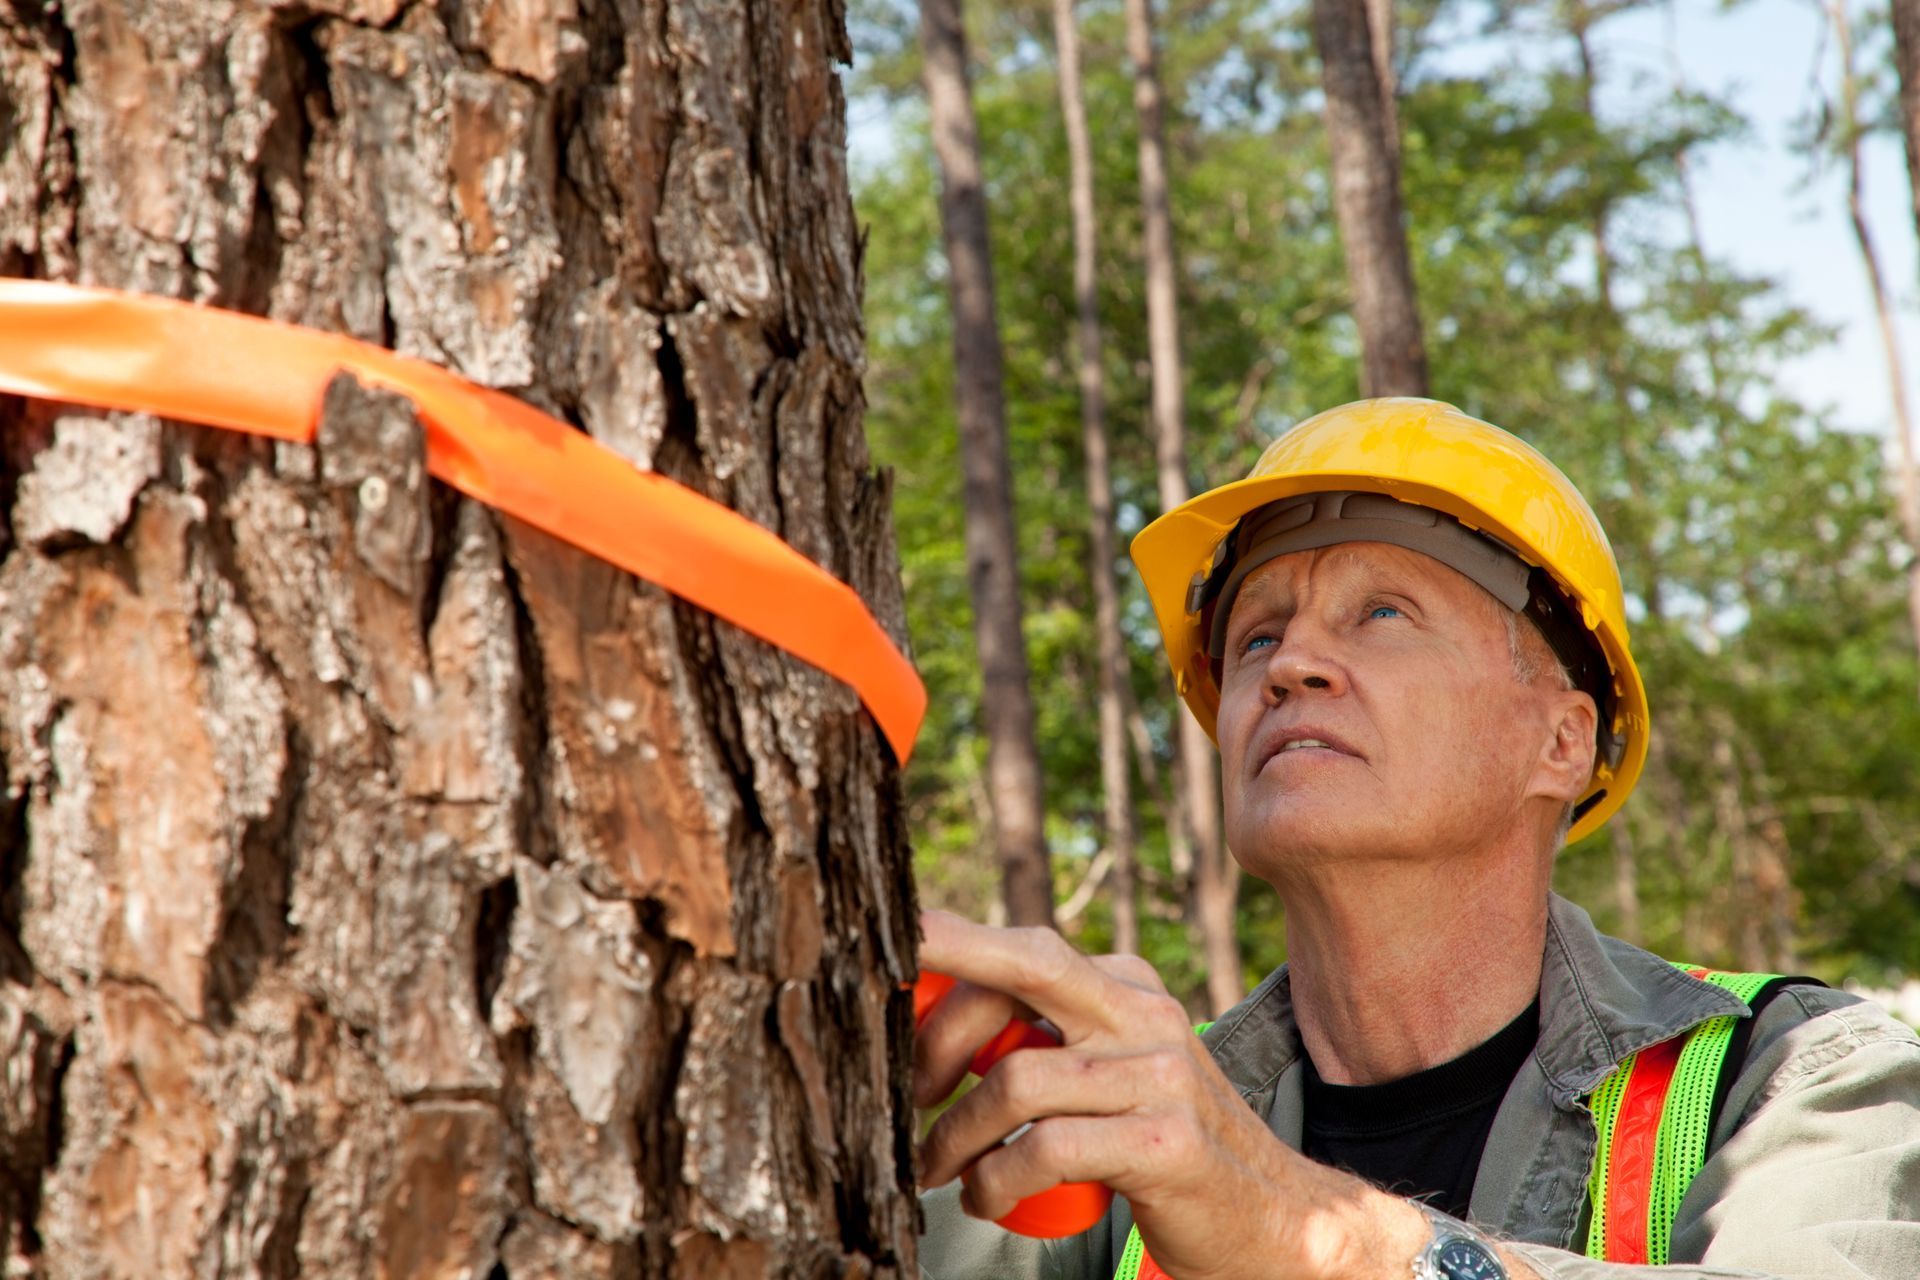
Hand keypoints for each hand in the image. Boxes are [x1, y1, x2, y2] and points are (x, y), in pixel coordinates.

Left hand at [913, 910, 1426, 1279]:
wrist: (1275, 1216)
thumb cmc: (1162, 1142)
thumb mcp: (1114, 1071)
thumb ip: (1049, 1035)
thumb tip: (934, 1016)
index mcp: (1128, 986)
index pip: (1025, 948)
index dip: (952, 947)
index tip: (890, 956)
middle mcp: (1146, 1014)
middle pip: (1024, 972)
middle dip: (941, 1024)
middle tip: (906, 1096)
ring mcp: (1162, 1075)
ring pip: (1018, 1078)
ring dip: (955, 1134)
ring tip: (938, 1169)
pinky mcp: (1166, 1142)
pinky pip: (1047, 1147)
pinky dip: (996, 1178)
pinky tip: (987, 1197)